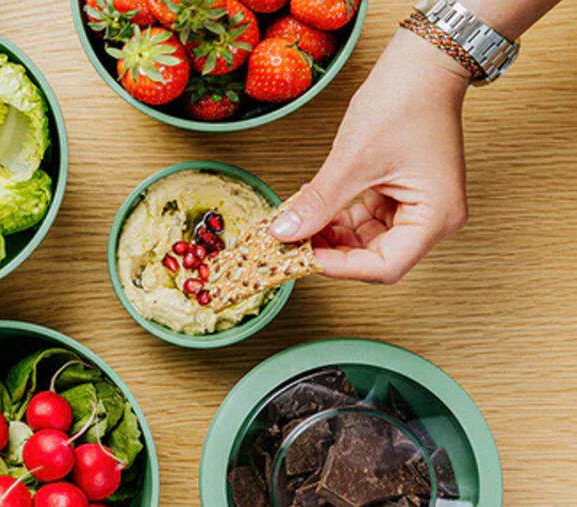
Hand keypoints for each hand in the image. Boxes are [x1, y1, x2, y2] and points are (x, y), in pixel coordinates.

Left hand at [270, 30, 470, 283]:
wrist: (422, 64)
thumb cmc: (403, 103)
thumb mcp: (352, 160)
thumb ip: (319, 202)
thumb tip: (283, 233)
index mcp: (435, 218)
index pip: (384, 267)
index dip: (340, 266)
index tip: (301, 257)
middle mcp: (433, 219)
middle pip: (375, 255)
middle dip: (330, 248)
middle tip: (289, 240)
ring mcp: (418, 205)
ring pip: (367, 237)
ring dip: (330, 230)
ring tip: (294, 218)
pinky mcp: (403, 192)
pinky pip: (366, 215)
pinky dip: (338, 212)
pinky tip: (310, 201)